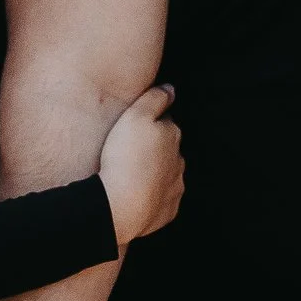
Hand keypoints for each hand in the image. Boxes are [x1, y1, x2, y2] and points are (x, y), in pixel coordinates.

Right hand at [98, 86, 183, 246]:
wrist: (120, 206)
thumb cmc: (125, 158)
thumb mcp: (136, 117)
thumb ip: (155, 99)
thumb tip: (171, 89)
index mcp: (172, 136)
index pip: (165, 123)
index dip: (149, 124)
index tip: (134, 128)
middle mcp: (179, 162)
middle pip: (167, 150)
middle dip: (154, 150)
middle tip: (129, 152)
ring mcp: (175, 188)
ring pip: (167, 175)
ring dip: (154, 174)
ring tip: (131, 175)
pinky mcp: (167, 211)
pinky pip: (161, 200)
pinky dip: (152, 196)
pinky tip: (136, 195)